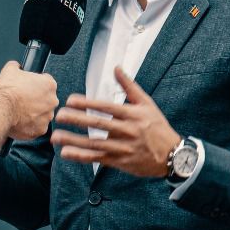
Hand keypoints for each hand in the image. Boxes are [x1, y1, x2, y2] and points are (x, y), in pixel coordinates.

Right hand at [0, 61, 57, 139]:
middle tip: (23, 100)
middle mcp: (52, 101)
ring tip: (20, 112)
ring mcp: (47, 117)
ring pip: (42, 114)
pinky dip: (29, 125)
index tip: (28, 87)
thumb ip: (16, 66)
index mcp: (49, 84)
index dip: (35, 84)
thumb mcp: (9, 70)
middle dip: (36, 100)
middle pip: (46, 100)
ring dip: (34, 113)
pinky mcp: (40, 130)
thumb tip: (16, 66)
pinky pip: (36, 127)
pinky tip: (20, 121)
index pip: (46, 82)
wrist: (0, 110)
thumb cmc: (6, 92)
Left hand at [51, 66, 181, 177]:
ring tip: (56, 136)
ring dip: (74, 141)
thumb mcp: (147, 104)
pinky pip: (98, 158)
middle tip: (59, 115)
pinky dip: (81, 157)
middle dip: (77, 120)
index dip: (88, 104)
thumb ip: (129, 86)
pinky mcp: (120, 162)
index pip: (106, 107)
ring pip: (95, 144)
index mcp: (132, 115)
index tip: (71, 100)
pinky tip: (67, 153)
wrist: (173, 155)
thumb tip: (116, 68)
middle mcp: (127, 131)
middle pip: (98, 124)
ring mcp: (123, 148)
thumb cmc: (158, 127)